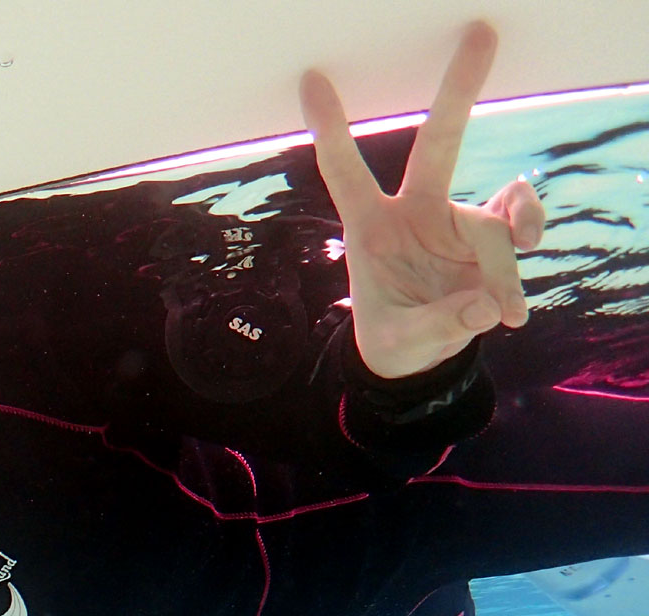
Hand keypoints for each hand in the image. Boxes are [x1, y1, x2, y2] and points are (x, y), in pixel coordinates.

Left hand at [300, 21, 545, 378]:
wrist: (422, 358)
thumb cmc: (395, 341)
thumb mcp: (401, 342)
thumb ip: (438, 325)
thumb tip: (485, 305)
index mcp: (370, 228)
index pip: (344, 171)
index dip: (330, 128)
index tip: (313, 79)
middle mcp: (414, 211)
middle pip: (439, 143)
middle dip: (458, 90)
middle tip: (481, 32)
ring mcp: (455, 217)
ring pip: (491, 224)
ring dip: (502, 269)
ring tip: (504, 314)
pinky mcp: (490, 232)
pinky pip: (520, 219)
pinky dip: (528, 240)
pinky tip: (520, 287)